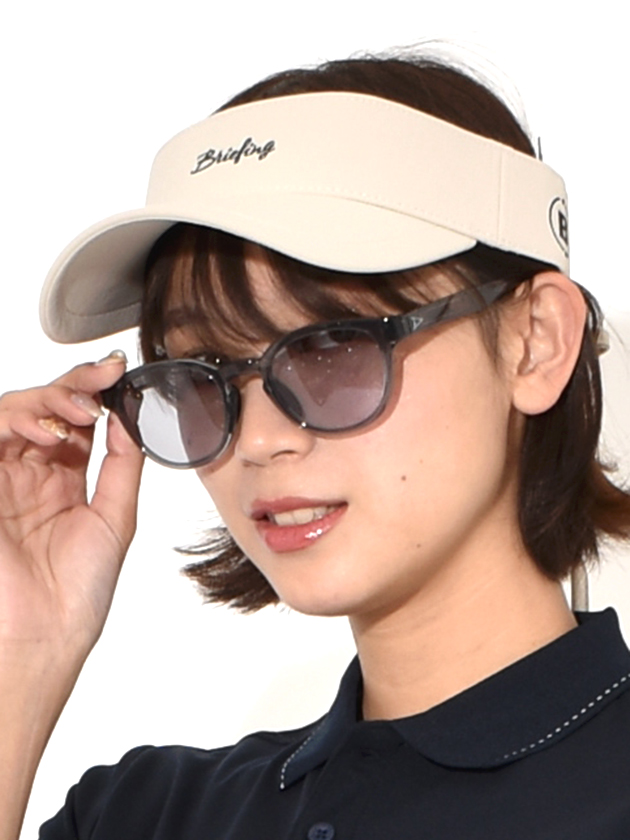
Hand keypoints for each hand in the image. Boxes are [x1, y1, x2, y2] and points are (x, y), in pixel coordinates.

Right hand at [0, 351, 144, 657]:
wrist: (44, 635)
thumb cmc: (77, 591)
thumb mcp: (115, 518)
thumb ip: (122, 464)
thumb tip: (126, 417)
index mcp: (65, 482)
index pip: (77, 421)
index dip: (97, 393)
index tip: (121, 375)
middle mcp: (32, 474)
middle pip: (46, 408)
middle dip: (77, 384)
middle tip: (106, 377)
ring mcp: (4, 478)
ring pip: (14, 413)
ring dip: (50, 399)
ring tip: (81, 410)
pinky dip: (17, 421)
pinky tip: (50, 430)